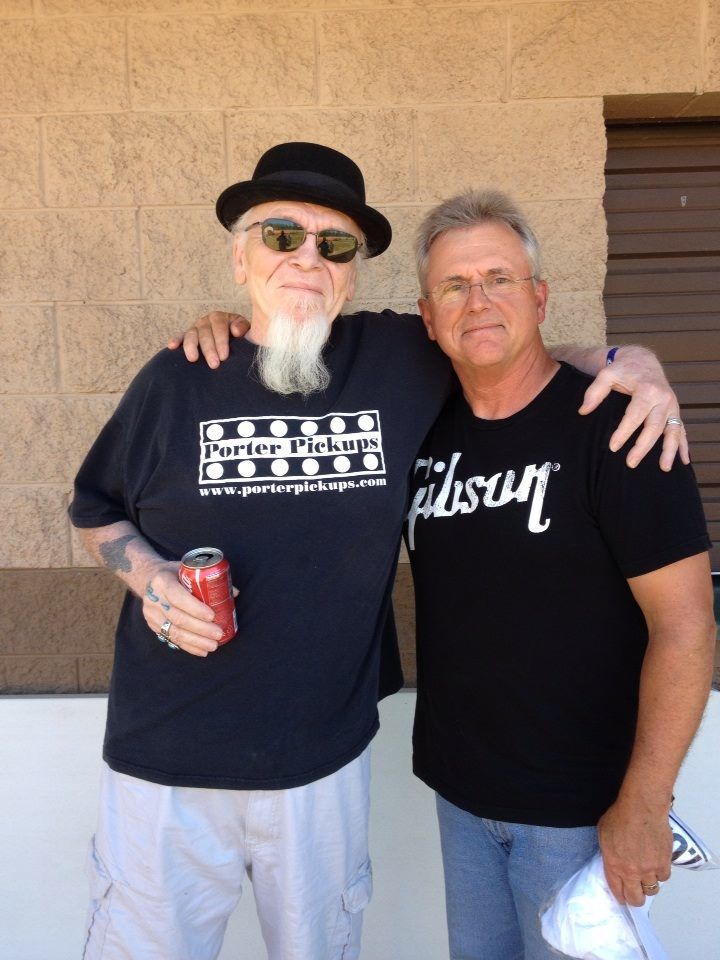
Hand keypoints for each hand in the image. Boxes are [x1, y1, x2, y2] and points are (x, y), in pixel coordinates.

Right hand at [142, 561, 223, 656]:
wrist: (148, 579)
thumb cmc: (174, 573)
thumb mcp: (187, 569)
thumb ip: (209, 580)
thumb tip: (234, 593)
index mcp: (162, 581)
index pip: (178, 597)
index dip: (195, 608)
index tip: (212, 616)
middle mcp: (154, 599)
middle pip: (178, 617)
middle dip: (200, 628)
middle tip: (218, 633)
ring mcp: (151, 614)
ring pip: (174, 631)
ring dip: (196, 641)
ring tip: (213, 645)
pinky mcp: (153, 626)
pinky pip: (172, 639)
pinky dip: (189, 646)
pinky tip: (202, 651)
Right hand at [167, 311, 249, 367]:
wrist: (235, 340)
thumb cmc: (240, 336)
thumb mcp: (246, 330)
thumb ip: (242, 327)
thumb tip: (236, 330)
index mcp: (220, 317)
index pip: (219, 327)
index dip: (221, 341)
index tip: (224, 356)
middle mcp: (206, 320)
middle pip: (205, 333)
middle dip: (209, 349)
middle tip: (214, 364)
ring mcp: (196, 328)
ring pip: (191, 334)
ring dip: (191, 346)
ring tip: (193, 359)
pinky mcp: (187, 336)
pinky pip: (180, 336)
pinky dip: (176, 340)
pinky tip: (172, 346)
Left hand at [578, 345, 688, 470]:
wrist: (643, 361)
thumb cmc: (623, 369)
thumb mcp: (606, 374)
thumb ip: (594, 392)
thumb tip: (583, 411)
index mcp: (647, 389)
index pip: (635, 415)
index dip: (624, 432)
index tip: (613, 446)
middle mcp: (663, 399)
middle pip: (654, 426)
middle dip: (643, 446)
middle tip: (631, 463)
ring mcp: (672, 406)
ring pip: (674, 431)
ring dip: (670, 450)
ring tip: (664, 468)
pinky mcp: (674, 412)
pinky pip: (682, 430)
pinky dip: (683, 446)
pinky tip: (683, 460)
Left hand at [597, 798, 672, 905]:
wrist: (641, 808)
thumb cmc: (620, 816)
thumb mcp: (603, 834)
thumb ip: (608, 852)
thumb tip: (612, 859)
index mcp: (614, 865)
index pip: (617, 891)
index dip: (621, 897)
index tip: (623, 897)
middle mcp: (632, 872)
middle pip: (636, 899)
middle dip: (635, 898)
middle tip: (636, 892)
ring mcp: (650, 869)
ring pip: (652, 890)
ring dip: (649, 885)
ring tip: (647, 876)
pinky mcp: (664, 863)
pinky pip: (664, 877)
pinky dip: (661, 873)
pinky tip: (657, 864)